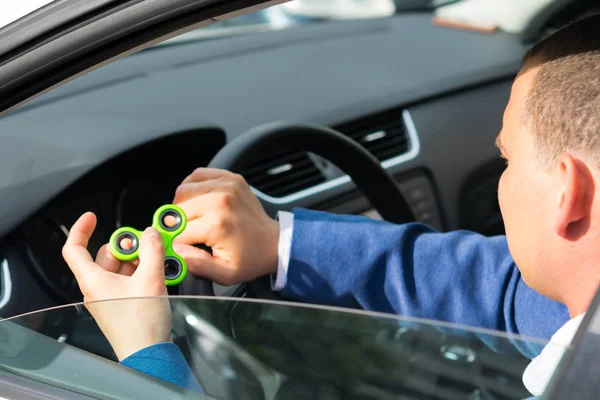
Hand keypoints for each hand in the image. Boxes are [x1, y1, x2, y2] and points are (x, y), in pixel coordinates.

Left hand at [62, 212, 171, 360]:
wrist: (149, 352)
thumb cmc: (141, 324)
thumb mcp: (151, 279)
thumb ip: (152, 250)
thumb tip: (151, 233)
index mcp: (94, 280)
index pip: (74, 249)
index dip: (81, 229)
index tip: (93, 217)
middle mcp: (98, 288)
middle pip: (106, 254)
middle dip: (128, 246)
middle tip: (147, 243)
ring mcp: (110, 296)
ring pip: (120, 266)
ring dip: (139, 259)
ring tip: (158, 259)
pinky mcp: (122, 303)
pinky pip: (129, 279)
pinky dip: (142, 271)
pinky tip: (158, 272)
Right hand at [172, 168, 278, 284]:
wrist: (273, 242)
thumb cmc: (251, 258)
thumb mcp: (225, 273)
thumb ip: (197, 265)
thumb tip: (175, 251)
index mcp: (217, 225)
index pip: (178, 231)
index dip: (176, 241)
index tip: (182, 246)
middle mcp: (220, 201)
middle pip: (177, 208)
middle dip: (178, 223)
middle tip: (190, 232)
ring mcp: (226, 186)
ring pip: (183, 190)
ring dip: (183, 204)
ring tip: (194, 217)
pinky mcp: (229, 178)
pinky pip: (197, 175)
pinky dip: (192, 186)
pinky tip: (198, 200)